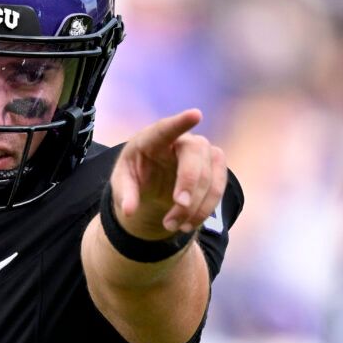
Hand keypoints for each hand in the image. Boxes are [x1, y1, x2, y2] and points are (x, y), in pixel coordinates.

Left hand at [110, 108, 226, 242]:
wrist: (151, 185)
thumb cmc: (136, 176)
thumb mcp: (123, 185)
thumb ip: (125, 195)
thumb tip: (128, 211)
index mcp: (152, 139)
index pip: (166, 128)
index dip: (181, 122)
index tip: (196, 114)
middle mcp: (181, 141)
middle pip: (195, 153)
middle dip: (190, 181)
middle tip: (180, 205)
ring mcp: (201, 153)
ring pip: (210, 174)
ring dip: (196, 205)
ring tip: (174, 227)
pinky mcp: (214, 168)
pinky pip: (219, 187)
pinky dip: (206, 209)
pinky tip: (188, 223)